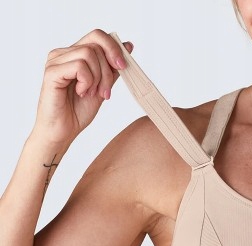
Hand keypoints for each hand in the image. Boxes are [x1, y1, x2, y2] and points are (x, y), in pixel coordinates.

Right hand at [30, 28, 133, 150]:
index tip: (123, 67)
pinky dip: (87, 81)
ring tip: (91, 94)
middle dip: (108, 69)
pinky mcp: (52, 72)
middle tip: (105, 92)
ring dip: (98, 78)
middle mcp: (63, 53)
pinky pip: (79, 66)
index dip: (114, 48)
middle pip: (96, 45)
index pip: (97, 36)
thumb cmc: (78, 111)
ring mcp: (55, 61)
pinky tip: (81, 93)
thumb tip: (128, 45)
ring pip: (89, 54)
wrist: (63, 131)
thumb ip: (113, 67)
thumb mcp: (103, 86)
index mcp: (74, 54)